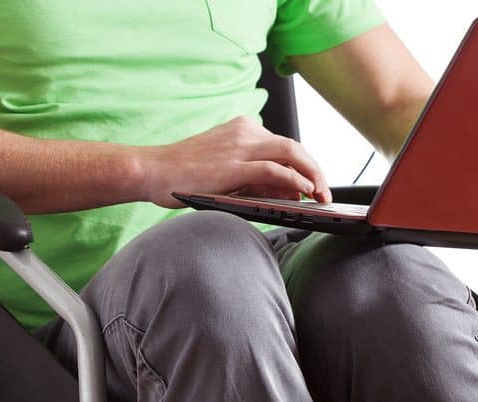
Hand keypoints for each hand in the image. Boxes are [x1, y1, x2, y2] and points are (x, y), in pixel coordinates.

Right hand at [140, 116, 331, 207]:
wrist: (152, 170)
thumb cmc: (183, 175)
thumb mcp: (225, 172)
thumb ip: (256, 179)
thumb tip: (289, 192)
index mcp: (242, 129)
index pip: (284, 145)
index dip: (304, 166)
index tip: (314, 185)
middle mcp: (245, 132)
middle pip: (294, 146)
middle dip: (314, 169)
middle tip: (325, 192)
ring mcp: (240, 146)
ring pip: (290, 153)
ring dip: (311, 175)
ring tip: (320, 196)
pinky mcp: (234, 164)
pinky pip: (275, 170)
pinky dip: (294, 180)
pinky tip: (303, 193)